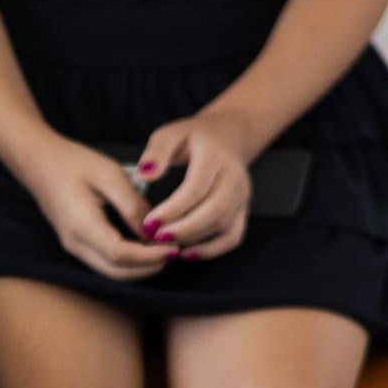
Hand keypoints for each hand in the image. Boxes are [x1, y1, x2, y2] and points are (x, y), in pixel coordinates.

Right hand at [16, 138, 167, 282]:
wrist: (40, 164)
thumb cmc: (75, 164)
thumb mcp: (110, 175)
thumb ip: (132, 204)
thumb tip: (153, 231)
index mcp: (82, 225)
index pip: (120, 255)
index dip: (150, 257)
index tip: (176, 249)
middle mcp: (75, 244)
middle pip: (116, 272)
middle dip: (148, 268)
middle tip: (177, 252)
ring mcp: (74, 247)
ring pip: (110, 272)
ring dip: (139, 268)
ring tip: (166, 250)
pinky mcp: (77, 244)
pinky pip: (104, 263)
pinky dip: (128, 262)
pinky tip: (147, 247)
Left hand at [136, 113, 256, 261]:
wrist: (227, 137)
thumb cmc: (192, 137)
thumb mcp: (171, 134)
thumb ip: (157, 152)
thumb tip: (145, 176)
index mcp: (215, 156)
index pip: (197, 187)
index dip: (172, 209)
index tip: (148, 223)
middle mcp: (234, 176)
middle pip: (215, 210)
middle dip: (183, 230)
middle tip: (154, 238)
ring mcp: (242, 194)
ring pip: (223, 225)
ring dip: (193, 240)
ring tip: (164, 245)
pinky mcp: (243, 209)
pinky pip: (233, 236)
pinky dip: (212, 250)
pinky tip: (187, 253)